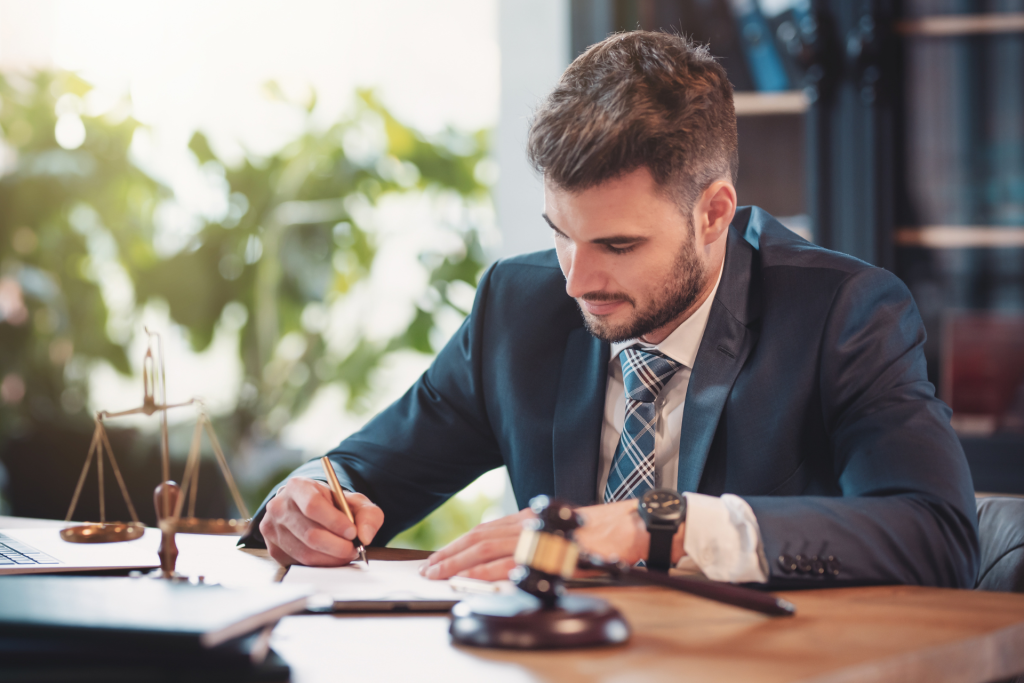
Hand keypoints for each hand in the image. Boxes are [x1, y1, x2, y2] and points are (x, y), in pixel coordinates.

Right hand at [259, 477, 383, 566]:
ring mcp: (272, 529)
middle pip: (310, 534)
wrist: (309, 511)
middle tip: (354, 548)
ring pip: (305, 552)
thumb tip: (365, 536)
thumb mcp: (355, 502)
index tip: (352, 532)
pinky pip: (300, 563)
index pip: (313, 506)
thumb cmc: (333, 505)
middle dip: (338, 546)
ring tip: (346, 553)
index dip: (334, 522)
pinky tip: (330, 556)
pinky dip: (320, 564)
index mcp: (297, 487)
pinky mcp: (273, 549)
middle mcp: (279, 506)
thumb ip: (368, 515)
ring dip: (331, 558)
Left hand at [421, 499, 685, 580]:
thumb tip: (505, 554)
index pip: (484, 530)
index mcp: (527, 518)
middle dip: (450, 554)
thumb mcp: (556, 528)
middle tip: (429, 568)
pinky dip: (489, 569)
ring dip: (460, 562)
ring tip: (440, 573)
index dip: (459, 544)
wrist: (626, 526)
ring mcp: (537, 536)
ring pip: (488, 548)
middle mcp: (528, 524)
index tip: (439, 557)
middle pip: (479, 537)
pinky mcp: (548, 551)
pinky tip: (474, 576)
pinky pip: (513, 561)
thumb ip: (530, 537)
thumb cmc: (597, 530)